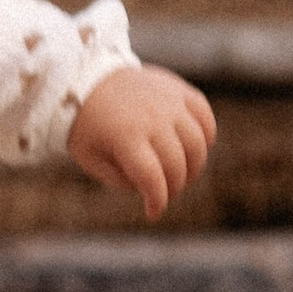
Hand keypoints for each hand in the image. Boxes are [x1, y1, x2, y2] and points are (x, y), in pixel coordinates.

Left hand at [68, 62, 215, 218]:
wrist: (86, 79)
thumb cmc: (88, 125)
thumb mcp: (91, 158)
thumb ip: (120, 180)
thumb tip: (151, 190)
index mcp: (125, 137)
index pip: (153, 178)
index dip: (158, 201)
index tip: (154, 212)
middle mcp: (152, 118)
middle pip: (178, 164)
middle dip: (175, 187)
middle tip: (166, 193)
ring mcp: (168, 101)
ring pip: (198, 143)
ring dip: (194, 166)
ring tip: (182, 175)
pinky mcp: (178, 89)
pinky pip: (204, 116)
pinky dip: (206, 135)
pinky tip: (195, 147)